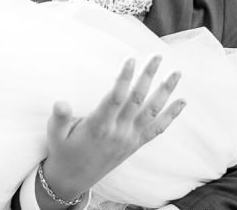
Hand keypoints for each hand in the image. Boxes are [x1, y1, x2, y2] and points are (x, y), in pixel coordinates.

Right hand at [37, 55, 185, 207]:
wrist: (73, 179)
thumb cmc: (63, 151)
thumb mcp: (55, 135)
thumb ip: (59, 118)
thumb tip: (60, 103)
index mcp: (98, 126)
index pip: (115, 97)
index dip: (124, 78)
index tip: (131, 58)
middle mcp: (118, 132)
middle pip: (138, 99)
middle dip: (148, 76)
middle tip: (157, 56)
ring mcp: (129, 138)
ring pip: (152, 112)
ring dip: (165, 91)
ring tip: (176, 73)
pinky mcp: (135, 144)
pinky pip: (157, 129)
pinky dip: (171, 115)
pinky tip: (181, 101)